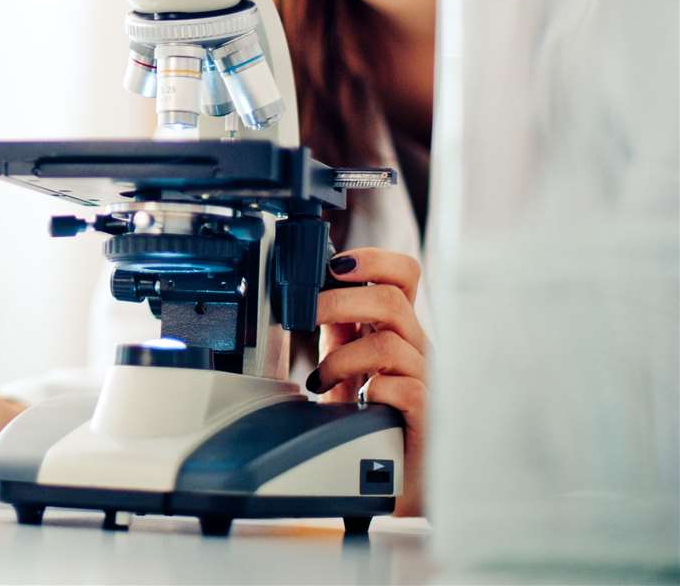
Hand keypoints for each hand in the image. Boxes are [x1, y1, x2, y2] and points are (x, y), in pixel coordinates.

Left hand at [311, 247, 429, 515]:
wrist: (394, 474)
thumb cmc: (373, 413)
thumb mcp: (347, 359)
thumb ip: (338, 326)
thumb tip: (309, 291)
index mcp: (398, 326)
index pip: (403, 274)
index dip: (372, 260)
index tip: (334, 265)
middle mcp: (416, 346)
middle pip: (392, 299)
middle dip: (337, 301)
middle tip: (305, 316)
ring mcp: (426, 378)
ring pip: (389, 344)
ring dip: (342, 357)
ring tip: (322, 379)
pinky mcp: (427, 413)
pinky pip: (401, 387)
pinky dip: (370, 391)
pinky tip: (353, 403)